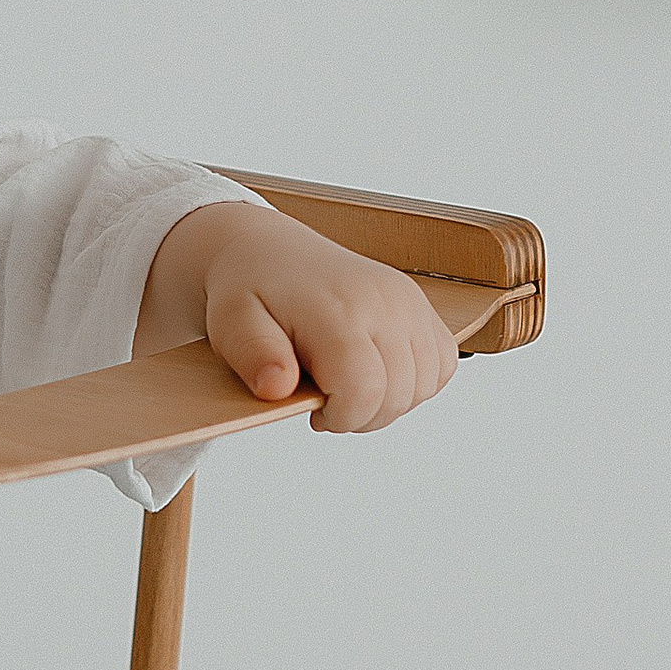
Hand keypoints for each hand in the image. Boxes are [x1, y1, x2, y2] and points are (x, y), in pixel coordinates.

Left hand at [139, 204, 457, 434]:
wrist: (272, 252)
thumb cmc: (250, 291)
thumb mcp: (229, 323)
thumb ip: (251, 356)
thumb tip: (277, 387)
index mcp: (337, 308)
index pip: (364, 390)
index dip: (341, 417)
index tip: (314, 410)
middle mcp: (384, 300)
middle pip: (398, 394)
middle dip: (361, 415)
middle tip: (326, 398)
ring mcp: (409, 300)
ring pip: (424, 384)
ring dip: (388, 401)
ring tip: (347, 383)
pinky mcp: (421, 305)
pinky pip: (441, 365)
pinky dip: (413, 382)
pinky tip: (375, 371)